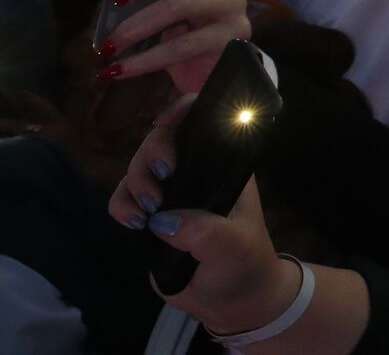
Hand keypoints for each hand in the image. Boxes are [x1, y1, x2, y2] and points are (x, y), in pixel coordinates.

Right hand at [111, 109, 294, 332]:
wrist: (231, 300)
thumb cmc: (243, 264)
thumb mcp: (231, 247)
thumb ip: (203, 232)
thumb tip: (164, 220)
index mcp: (224, 167)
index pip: (205, 122)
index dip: (184, 111)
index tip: (165, 121)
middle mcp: (197, 173)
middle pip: (161, 141)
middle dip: (151, 155)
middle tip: (158, 186)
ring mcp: (172, 193)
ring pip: (138, 168)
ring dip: (134, 183)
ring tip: (147, 213)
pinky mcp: (152, 217)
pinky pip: (124, 199)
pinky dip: (121, 206)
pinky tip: (133, 224)